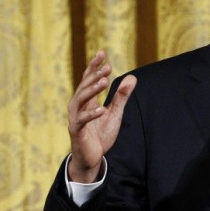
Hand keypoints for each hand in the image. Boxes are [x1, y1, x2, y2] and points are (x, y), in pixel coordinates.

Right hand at [67, 51, 136, 182]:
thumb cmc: (101, 134)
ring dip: (92, 90)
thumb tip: (132, 78)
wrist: (92, 157)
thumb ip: (121, 97)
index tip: (102, 53)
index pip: (89, 79)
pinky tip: (101, 109)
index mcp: (87, 100)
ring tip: (103, 81)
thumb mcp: (115, 113)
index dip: (94, 66)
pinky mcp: (77, 130)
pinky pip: (81, 120)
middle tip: (107, 66)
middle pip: (84, 86)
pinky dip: (91, 114)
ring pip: (80, 99)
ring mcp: (76, 117)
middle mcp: (78, 106)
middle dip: (94, 75)